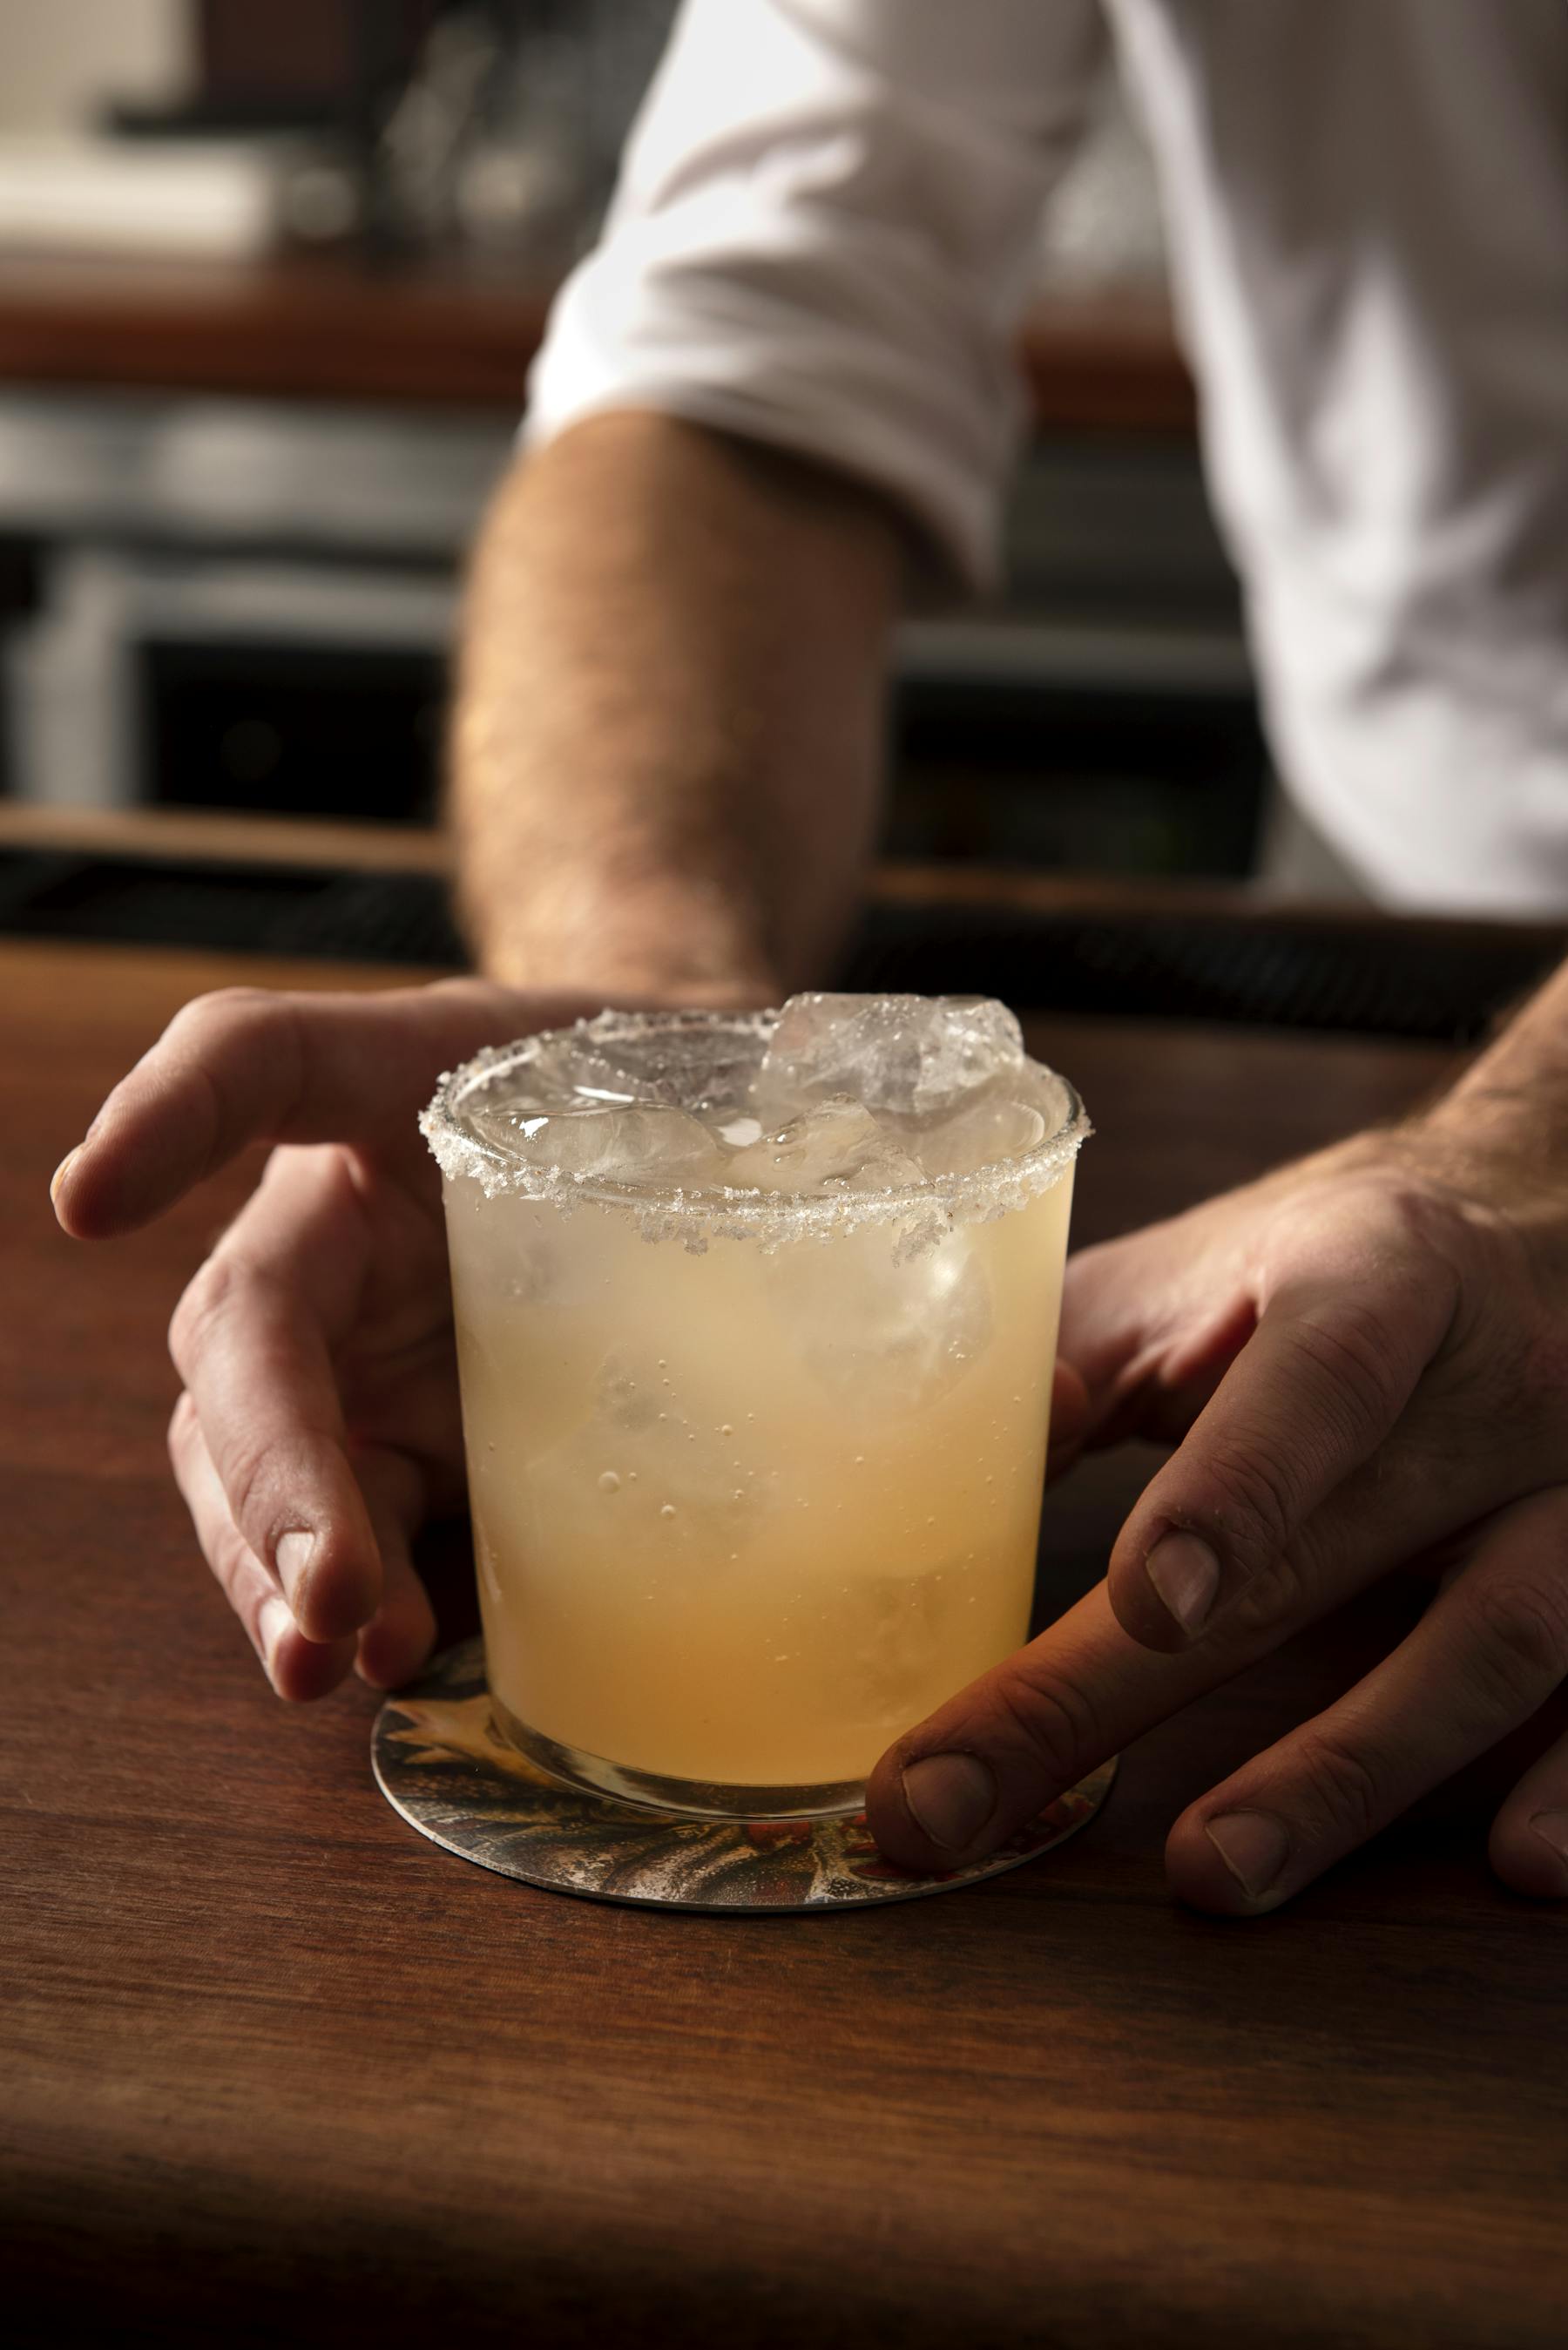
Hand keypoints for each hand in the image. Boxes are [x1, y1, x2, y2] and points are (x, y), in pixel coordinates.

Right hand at [51, 979, 608, 1698]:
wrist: (675, 1167)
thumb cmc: (623, 1092)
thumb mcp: (627, 1034)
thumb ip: (656, 1042)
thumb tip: (735, 1078)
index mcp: (367, 1107)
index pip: (252, 1072)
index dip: (170, 1122)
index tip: (92, 1201)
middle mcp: (330, 1256)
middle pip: (243, 1357)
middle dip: (270, 1477)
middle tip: (322, 1582)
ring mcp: (360, 1377)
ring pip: (263, 1479)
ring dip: (284, 1572)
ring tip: (335, 1647)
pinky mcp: (416, 1470)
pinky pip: (363, 1546)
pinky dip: (368, 1607)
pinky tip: (398, 1659)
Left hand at [867, 1118, 1567, 1909]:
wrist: (1546, 1222)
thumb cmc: (1330, 1265)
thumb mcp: (1197, 1271)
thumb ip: (1064, 1358)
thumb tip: (920, 1476)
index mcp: (1377, 1275)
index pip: (1317, 1379)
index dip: (1237, 1490)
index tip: (1144, 1606)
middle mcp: (1496, 1385)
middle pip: (1328, 1552)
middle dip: (1132, 1692)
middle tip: (971, 1803)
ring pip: (1496, 1646)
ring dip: (1347, 1774)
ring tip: (1209, 1873)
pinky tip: (1515, 1869)